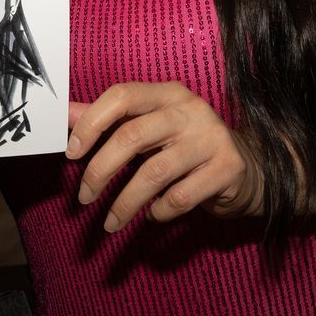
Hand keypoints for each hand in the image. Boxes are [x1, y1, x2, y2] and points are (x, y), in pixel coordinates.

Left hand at [66, 82, 263, 232]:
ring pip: (154, 172)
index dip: (91, 123)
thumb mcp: (150, 128)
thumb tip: (64, 115)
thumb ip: (109, 120)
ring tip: (111, 222)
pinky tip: (154, 216)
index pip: (121, 95)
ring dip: (125, 202)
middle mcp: (190, 110)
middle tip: (84, 198)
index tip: (71, 155)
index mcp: (167, 93)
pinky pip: (181, 197)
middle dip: (100, 170)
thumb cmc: (187, 147)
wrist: (251, 168)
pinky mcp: (228, 169)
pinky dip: (160, 212)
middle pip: (132, 135)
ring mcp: (211, 138)